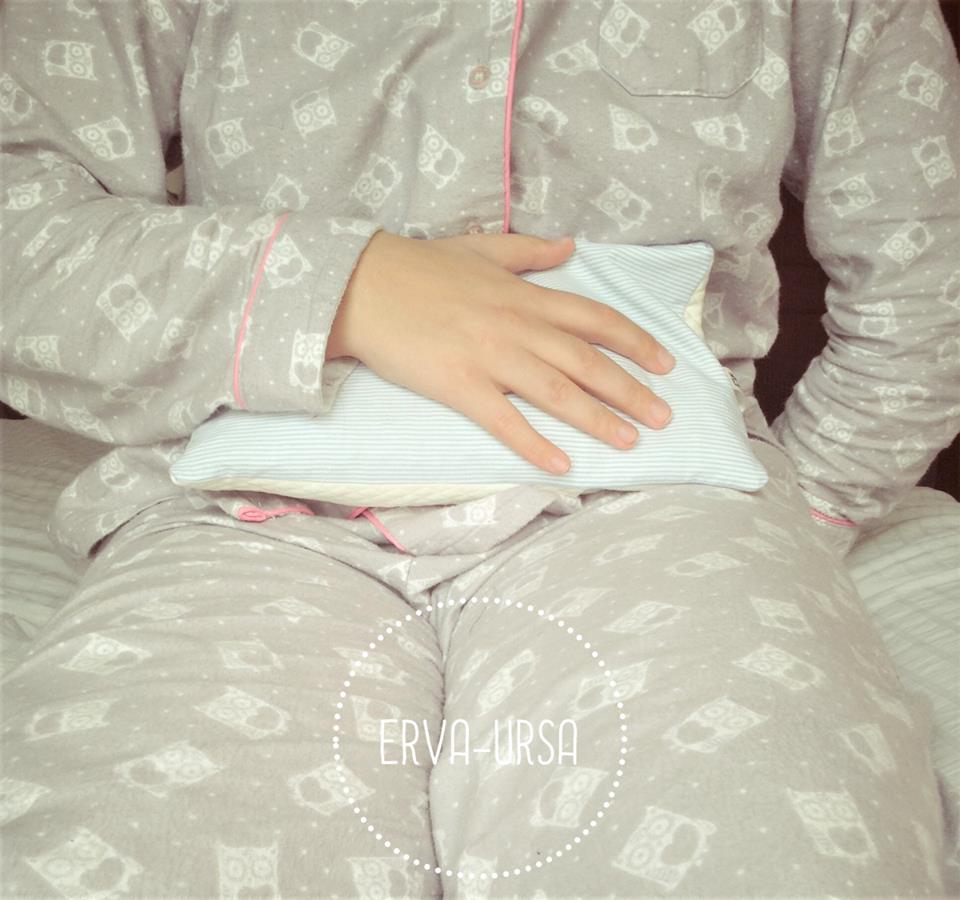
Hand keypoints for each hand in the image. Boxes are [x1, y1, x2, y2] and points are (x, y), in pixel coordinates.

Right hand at [327, 229, 674, 475]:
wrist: (360, 285)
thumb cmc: (417, 267)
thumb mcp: (480, 248)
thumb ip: (529, 252)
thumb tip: (570, 247)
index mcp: (524, 295)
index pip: (595, 319)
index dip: (635, 342)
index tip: (665, 363)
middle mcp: (517, 326)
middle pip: (587, 361)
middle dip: (631, 390)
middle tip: (664, 418)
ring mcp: (489, 357)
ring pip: (556, 392)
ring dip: (598, 419)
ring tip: (630, 443)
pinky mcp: (458, 385)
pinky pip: (504, 420)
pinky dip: (535, 444)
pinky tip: (562, 465)